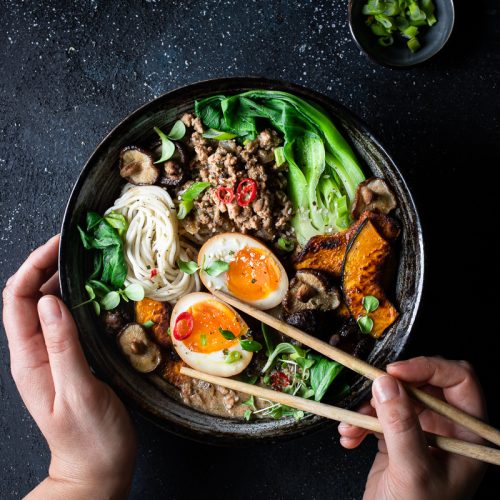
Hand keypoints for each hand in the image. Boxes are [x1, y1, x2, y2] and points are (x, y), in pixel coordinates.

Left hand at [3, 235, 135, 498]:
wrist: (97, 468)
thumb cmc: (90, 437)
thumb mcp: (78, 392)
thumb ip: (62, 347)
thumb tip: (49, 301)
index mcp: (29, 359)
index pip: (16, 302)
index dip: (31, 268)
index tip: (57, 246)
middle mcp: (34, 354)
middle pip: (27, 299)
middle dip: (44, 266)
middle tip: (74, 245)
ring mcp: (50, 356)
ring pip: (46, 307)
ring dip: (59, 279)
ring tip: (84, 261)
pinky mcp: (67, 359)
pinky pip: (64, 320)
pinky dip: (74, 299)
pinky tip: (92, 293)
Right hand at [338, 356, 486, 499]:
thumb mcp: (412, 470)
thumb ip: (401, 425)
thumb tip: (386, 383)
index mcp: (466, 432)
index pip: (458, 380)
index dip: (428, 368)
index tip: (395, 372)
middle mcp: (446, 428)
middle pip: (422, 383)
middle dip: (392, 387)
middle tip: (372, 389)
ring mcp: (420, 431)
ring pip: (395, 396)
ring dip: (368, 407)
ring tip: (352, 425)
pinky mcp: (395, 437)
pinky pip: (376, 415)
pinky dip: (359, 422)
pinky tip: (350, 437)